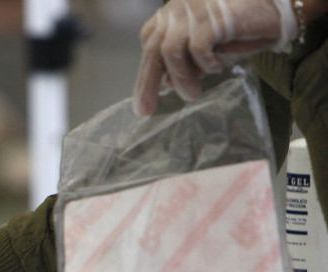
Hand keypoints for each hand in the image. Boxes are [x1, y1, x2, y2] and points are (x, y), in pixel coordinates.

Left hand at [133, 0, 296, 115]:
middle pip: (154, 49)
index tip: (144, 97)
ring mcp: (196, 10)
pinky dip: (204, 63)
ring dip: (180, 78)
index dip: (145, 71)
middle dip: (147, 83)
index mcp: (175, 11)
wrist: (279, 5)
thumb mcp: (209, 45)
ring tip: (192, 94)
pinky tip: (216, 68)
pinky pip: (198, 47)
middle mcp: (180, 8)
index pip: (149, 41)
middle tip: (146, 110)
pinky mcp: (216, 16)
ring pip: (171, 50)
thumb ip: (186, 59)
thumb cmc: (242, 25)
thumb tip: (167, 82)